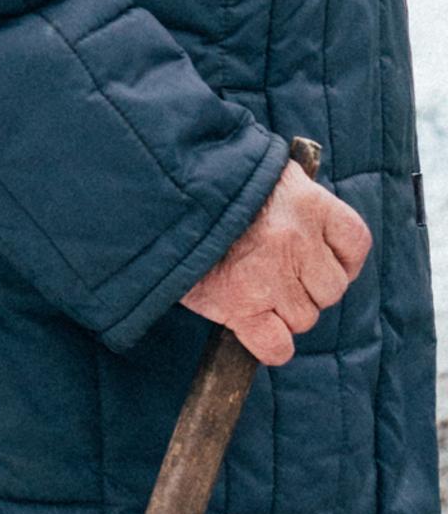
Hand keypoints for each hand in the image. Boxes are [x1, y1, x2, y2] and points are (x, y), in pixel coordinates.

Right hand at [182, 159, 370, 366]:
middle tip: (275, 277)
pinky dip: (270, 345)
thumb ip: (283, 194)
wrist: (158, 189)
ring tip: (254, 294)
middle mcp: (296, 242)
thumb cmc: (204, 177)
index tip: (326, 262)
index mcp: (307, 203)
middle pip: (331, 288)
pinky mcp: (239, 306)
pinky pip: (275, 345)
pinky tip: (253, 329)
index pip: (354, 243)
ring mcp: (270, 277)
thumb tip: (292, 212)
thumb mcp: (254, 168)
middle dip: (308, 289)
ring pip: (304, 318)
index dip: (343, 260)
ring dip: (285, 314)